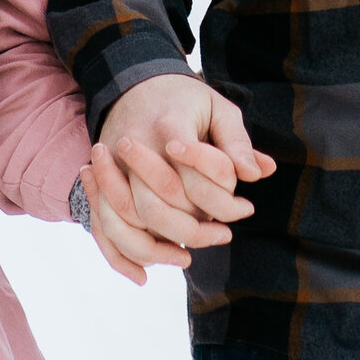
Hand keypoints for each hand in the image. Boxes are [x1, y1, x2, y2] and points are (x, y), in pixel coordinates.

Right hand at [84, 72, 274, 288]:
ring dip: (157, 249)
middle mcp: (132, 148)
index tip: (246, 207)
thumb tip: (258, 173)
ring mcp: (112, 167)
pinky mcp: (102, 183)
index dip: (220, 195)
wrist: (133, 83)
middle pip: (156, 205)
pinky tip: (144, 276)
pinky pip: (101, 227)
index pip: (190, 171)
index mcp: (166, 126)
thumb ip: (237, 140)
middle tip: (224, 235)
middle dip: (192, 230)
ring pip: (126, 221)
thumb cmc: (185, 99)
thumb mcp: (218, 108)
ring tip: (187, 257)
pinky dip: (119, 257)